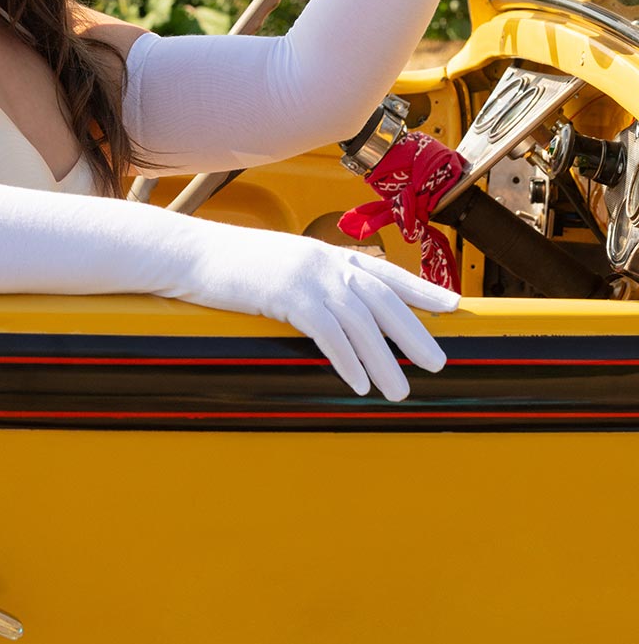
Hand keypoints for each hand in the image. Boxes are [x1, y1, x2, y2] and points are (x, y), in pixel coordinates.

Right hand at [191, 228, 458, 400]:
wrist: (192, 254)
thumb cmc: (233, 265)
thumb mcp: (282, 264)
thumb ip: (313, 280)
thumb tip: (338, 308)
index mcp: (326, 253)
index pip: (385, 272)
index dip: (422, 289)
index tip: (452, 306)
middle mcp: (324, 261)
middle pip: (383, 299)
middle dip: (414, 332)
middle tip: (438, 362)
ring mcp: (306, 275)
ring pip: (360, 321)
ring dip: (384, 359)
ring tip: (399, 390)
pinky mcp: (286, 295)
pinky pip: (326, 331)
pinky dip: (346, 359)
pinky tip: (358, 383)